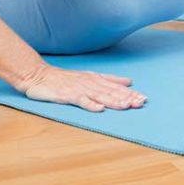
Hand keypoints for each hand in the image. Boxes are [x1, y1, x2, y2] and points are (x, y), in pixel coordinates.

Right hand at [17, 64, 145, 111]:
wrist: (39, 75)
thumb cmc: (65, 78)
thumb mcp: (90, 76)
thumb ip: (110, 79)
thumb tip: (129, 81)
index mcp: (96, 79)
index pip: (117, 87)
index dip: (131, 93)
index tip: (144, 99)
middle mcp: (90, 83)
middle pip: (111, 92)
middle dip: (127, 98)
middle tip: (141, 103)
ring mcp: (79, 89)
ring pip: (99, 96)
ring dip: (113, 101)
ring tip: (126, 106)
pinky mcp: (67, 95)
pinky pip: (80, 100)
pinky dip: (90, 104)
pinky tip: (99, 109)